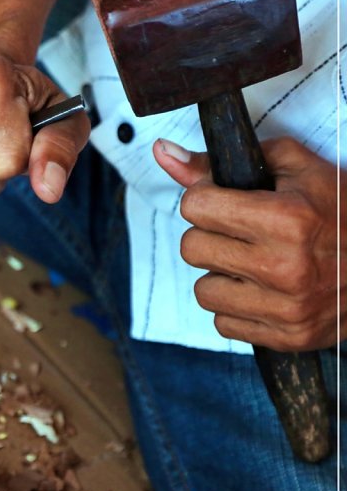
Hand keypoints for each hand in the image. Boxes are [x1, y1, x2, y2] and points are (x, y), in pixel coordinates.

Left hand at [155, 137, 345, 350]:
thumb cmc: (342, 210)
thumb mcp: (294, 169)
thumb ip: (222, 161)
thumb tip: (163, 153)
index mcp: (287, 219)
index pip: (195, 205)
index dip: (206, 198)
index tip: (226, 201)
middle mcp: (284, 267)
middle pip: (192, 247)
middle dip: (210, 235)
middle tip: (242, 233)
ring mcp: (286, 307)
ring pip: (203, 290)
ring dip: (220, 275)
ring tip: (254, 263)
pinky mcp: (287, 337)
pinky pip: (223, 323)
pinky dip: (237, 308)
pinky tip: (265, 291)